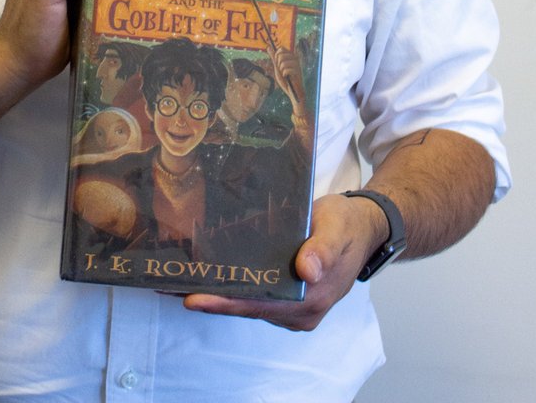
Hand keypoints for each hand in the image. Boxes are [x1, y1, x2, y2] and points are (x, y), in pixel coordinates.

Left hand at [182, 193, 384, 330]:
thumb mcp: (337, 227)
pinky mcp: (291, 297)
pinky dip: (235, 286)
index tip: (192, 298)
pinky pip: (258, 295)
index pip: (259, 303)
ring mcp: (295, 307)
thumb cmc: (347, 224)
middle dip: (213, 298)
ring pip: (251, 302)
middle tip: (172, 284)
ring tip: (182, 278)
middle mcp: (301, 311)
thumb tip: (307, 271)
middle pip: (249, 306)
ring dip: (220, 293)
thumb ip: (323, 249)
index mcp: (312, 299)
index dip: (225, 302)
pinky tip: (210, 274)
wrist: (364, 227)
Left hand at [270, 46, 305, 115]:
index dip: (277, 56)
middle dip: (278, 64)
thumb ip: (274, 57)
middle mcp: (295, 58)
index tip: (278, 63)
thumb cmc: (285, 79)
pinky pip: (286, 70)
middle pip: (281, 55)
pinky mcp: (298, 71)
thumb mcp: (277, 67)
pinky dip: (284, 75)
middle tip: (282, 70)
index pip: (281, 49)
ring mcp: (297, 64)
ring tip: (285, 75)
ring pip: (283, 62)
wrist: (292, 91)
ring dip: (282, 70)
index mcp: (291, 56)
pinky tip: (288, 78)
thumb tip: (268, 47)